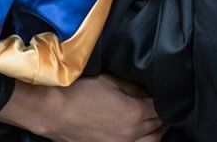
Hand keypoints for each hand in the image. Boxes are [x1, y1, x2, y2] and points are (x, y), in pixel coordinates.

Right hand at [0, 75, 163, 141]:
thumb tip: (145, 90)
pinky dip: (144, 141)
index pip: (159, 108)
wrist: (53, 112)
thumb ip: (131, 87)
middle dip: (163, 116)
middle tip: (162, 106)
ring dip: (157, 132)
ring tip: (157, 123)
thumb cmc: (79, 92)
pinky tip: (141, 135)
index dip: (163, 99)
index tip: (162, 93)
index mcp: (135, 113)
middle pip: (158, 126)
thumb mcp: (108, 81)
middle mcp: (132, 133)